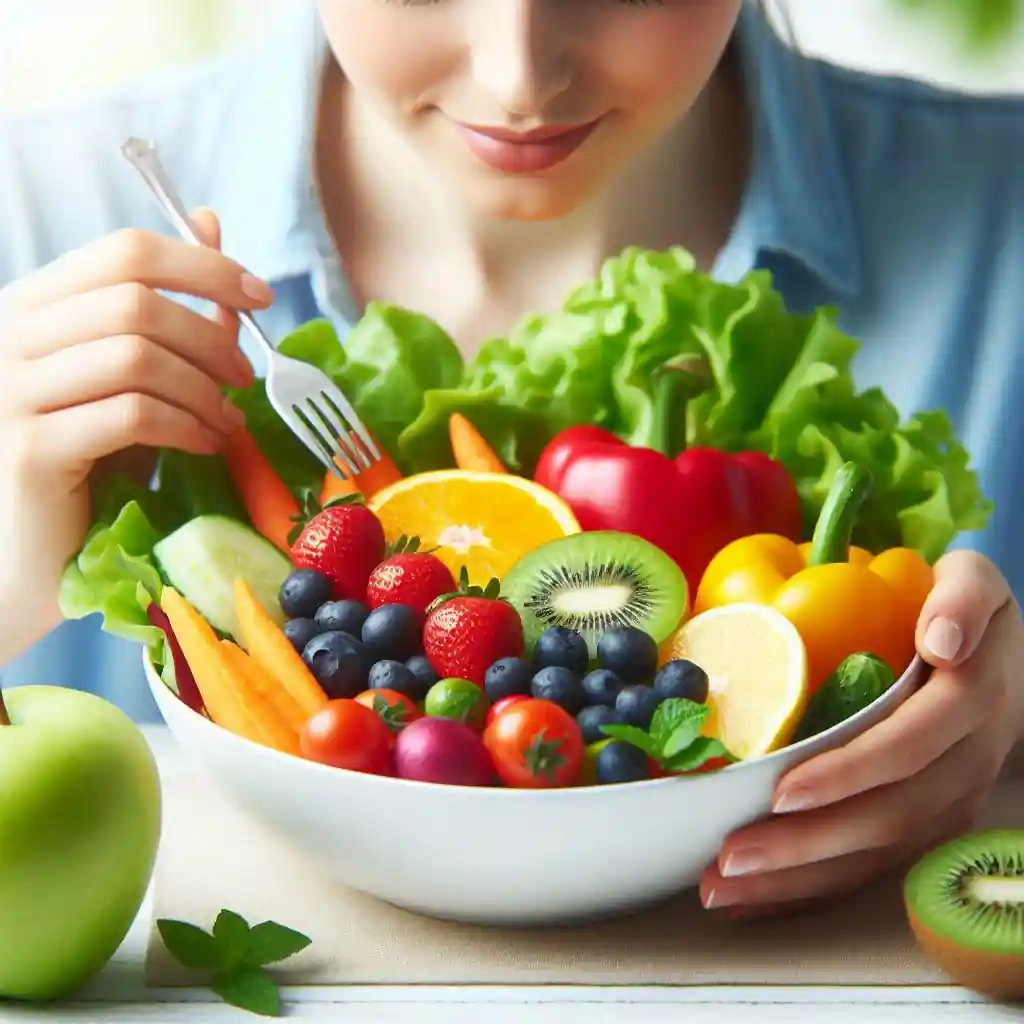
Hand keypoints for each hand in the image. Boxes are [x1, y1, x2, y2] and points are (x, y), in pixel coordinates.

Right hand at [0, 211, 271, 660]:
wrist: (31, 556)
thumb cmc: (90, 464)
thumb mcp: (138, 380)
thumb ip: (173, 309)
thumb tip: (211, 224)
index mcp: (32, 307)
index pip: (122, 252)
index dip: (203, 266)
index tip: (259, 295)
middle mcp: (9, 337)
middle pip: (135, 300)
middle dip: (212, 336)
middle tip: (246, 377)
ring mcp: (10, 393)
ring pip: (136, 355)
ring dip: (204, 389)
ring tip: (227, 420)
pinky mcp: (31, 450)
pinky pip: (132, 414)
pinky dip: (188, 425)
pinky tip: (207, 443)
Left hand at [700, 550, 1023, 917]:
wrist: (997, 651)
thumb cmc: (960, 607)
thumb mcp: (973, 579)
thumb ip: (961, 597)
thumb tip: (942, 641)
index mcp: (973, 704)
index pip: (910, 747)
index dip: (849, 773)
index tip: (783, 791)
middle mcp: (967, 764)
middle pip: (888, 817)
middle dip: (807, 844)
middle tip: (730, 857)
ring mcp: (949, 801)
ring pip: (877, 854)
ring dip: (799, 879)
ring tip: (724, 888)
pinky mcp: (928, 823)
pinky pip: (873, 865)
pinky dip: (814, 887)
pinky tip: (756, 898)